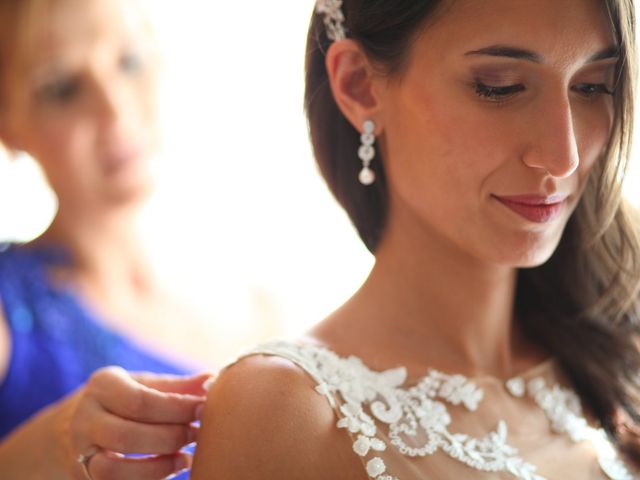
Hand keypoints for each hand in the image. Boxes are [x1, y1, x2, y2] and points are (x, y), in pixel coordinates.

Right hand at [60, 367, 212, 479]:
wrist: (67, 429)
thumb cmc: (122, 401)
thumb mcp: (143, 384)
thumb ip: (176, 386)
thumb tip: (213, 380)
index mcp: (102, 386)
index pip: (140, 401)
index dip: (177, 408)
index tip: (204, 410)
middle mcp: (83, 419)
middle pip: (127, 436)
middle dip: (171, 438)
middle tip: (198, 435)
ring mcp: (78, 453)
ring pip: (113, 472)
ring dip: (157, 468)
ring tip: (185, 459)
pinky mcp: (82, 479)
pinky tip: (170, 471)